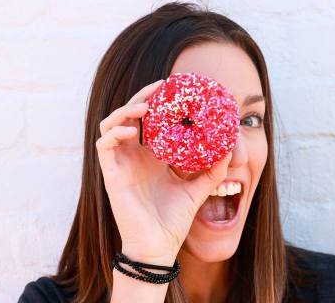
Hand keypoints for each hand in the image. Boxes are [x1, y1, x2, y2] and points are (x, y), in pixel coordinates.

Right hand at [95, 79, 231, 263]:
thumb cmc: (173, 220)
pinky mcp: (111, 174)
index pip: (151, 121)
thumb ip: (212, 171)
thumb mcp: (197, 190)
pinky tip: (134, 131)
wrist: (158, 247)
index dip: (158, 102)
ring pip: (112, 124)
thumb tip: (230, 150)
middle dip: (143, 97)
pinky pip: (104, 144)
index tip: (175, 88)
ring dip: (126, 110)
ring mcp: (121, 163)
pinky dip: (114, 132)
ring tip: (146, 107)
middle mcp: (134, 156)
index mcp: (152, 157)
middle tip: (161, 87)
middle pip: (131, 115)